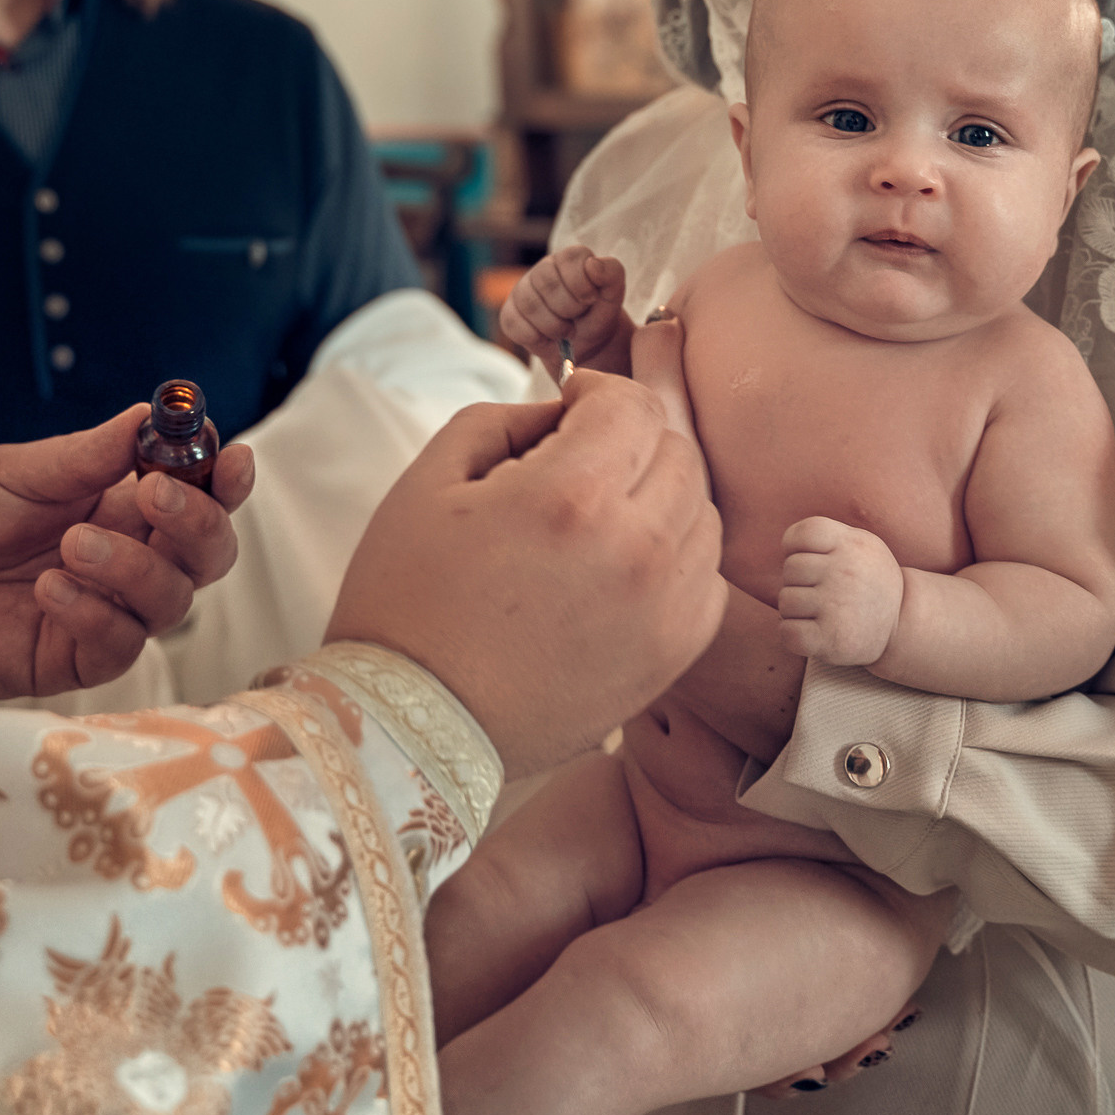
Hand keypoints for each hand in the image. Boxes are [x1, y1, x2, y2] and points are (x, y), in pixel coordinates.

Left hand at [0, 404, 255, 699]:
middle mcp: (128, 559)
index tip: (228, 458)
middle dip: (196, 523)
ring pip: (172, 600)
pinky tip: (50, 589)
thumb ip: (91, 454)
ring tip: (73, 544)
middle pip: (207, 554)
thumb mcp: (21, 471)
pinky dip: (94, 611)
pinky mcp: (76, 658)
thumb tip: (153, 415)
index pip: (200, 496)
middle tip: (152, 493)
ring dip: (134, 567)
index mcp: (123, 506)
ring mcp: (107, 611)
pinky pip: (120, 643)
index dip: (224, 481)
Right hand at [326, 317, 724, 777]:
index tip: (571, 406)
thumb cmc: (407, 598)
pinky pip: (708, 576)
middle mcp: (634, 548)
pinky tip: (623, 566)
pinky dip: (676, 556)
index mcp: (569, 496)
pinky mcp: (673, 655)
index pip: (632, 404)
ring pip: (701, 510)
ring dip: (658, 495)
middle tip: (579, 462)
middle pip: (677, 451)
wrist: (412, 723)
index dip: (598, 391)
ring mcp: (663, 607)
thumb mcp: (429, 480)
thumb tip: (561, 413)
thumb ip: (503, 419)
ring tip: (600, 517)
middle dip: (629, 440)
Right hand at [498, 244, 632, 372]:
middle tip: (577, 318)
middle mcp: (543, 269)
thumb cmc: (598, 313)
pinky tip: (549, 340)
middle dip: (568, 308)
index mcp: (569, 258)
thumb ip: (611, 272)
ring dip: (554, 326)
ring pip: (530, 305)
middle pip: (546, 283)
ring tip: (567, 332)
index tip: (591, 299)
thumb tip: (592, 264)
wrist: (585, 344)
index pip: (569, 258)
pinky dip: (537, 339)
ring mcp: (522, 291)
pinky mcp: (510, 314)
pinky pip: (514, 324)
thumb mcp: (614, 294)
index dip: (582, 283)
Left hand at [775, 518, 903, 666]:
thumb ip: (825, 538)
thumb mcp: (860, 545)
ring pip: (786, 600)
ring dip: (796, 610)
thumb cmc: (868, 580)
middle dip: (799, 582)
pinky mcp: (832, 638)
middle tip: (822, 592)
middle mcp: (846, 572)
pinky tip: (813, 632)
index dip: (795, 547)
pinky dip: (793, 635)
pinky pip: (787, 632)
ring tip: (820, 612)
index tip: (814, 561)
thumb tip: (786, 548)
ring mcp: (837, 605)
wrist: (902, 623)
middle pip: (790, 568)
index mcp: (852, 544)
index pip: (803, 533)